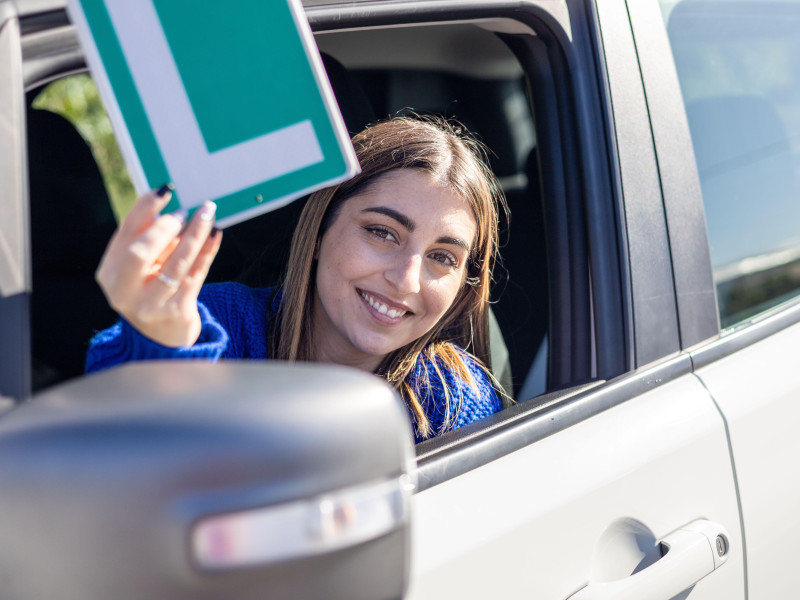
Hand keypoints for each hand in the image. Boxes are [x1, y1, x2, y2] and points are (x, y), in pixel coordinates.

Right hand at [95, 186, 222, 346]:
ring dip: (193, 235)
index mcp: (109, 273)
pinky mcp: (177, 312)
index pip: (124, 234)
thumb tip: (168, 203)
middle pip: (140, 253)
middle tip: (186, 211)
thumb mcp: (140, 267)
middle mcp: (124, 291)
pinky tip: (215, 235)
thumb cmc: (150, 289)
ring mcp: (150, 305)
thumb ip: (148, 238)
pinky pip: (196, 276)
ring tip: (207, 214)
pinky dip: (206, 252)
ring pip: (175, 264)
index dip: (144, 210)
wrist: (161, 337)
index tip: (165, 190)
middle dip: (164, 227)